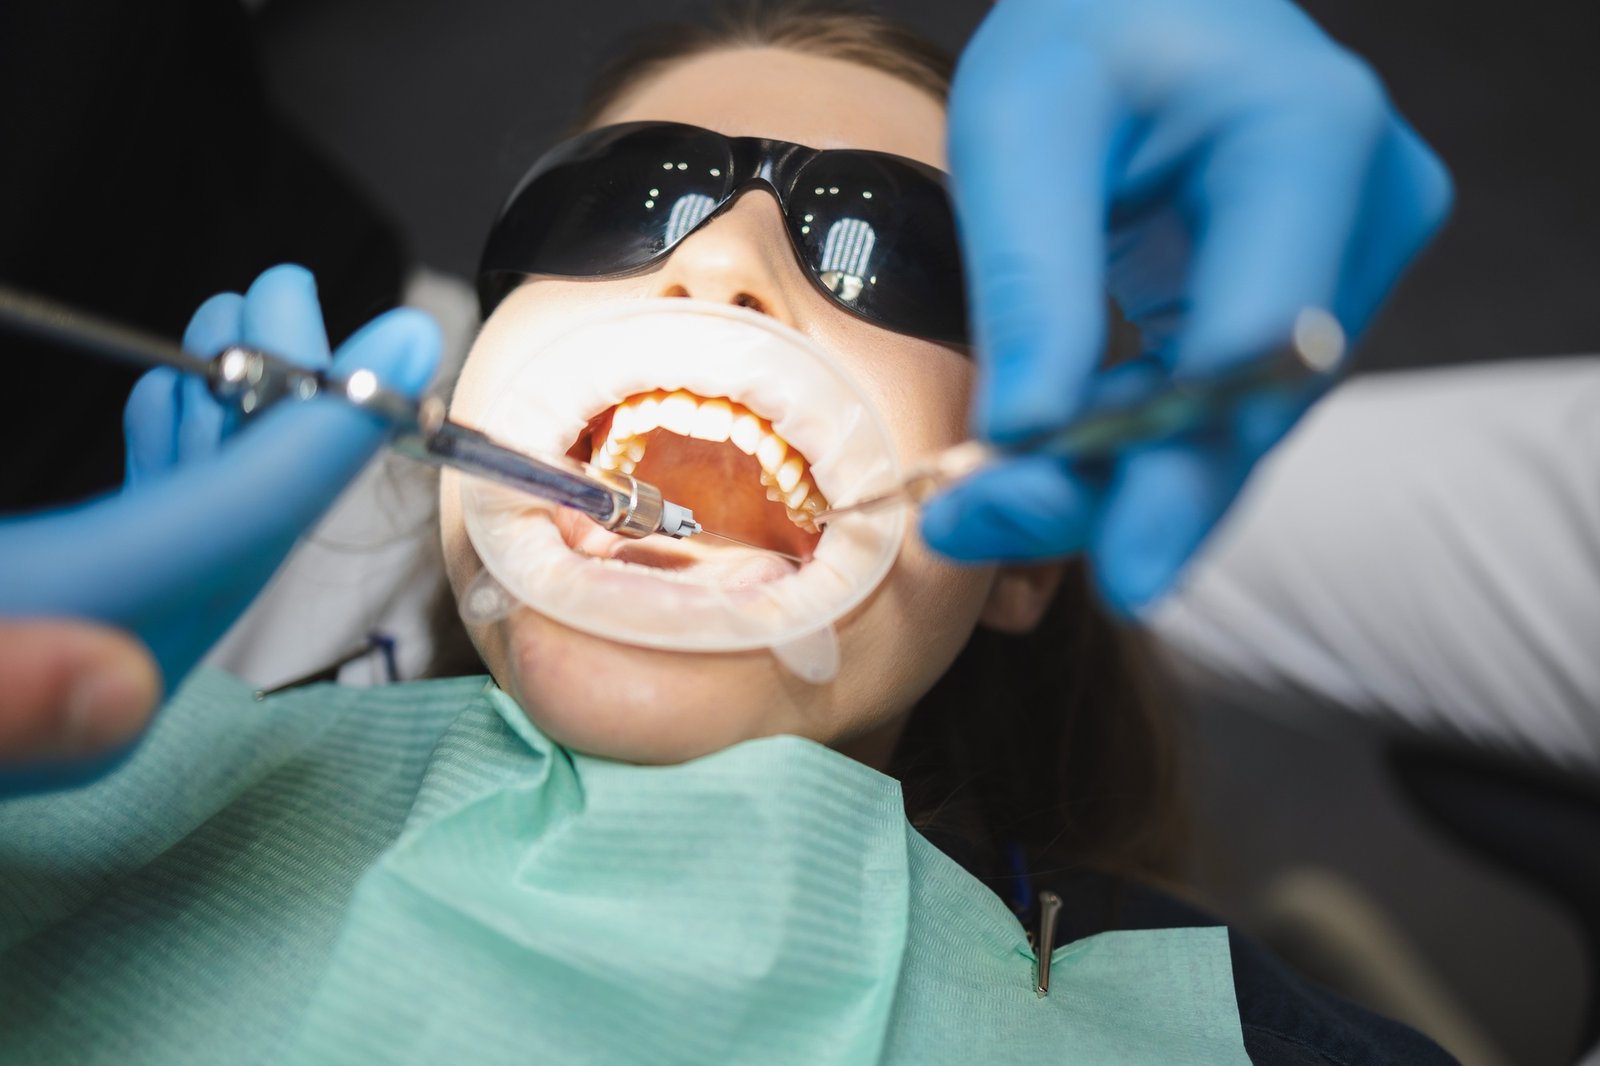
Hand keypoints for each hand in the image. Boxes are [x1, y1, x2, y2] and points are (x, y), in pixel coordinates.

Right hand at [0, 265, 439, 792]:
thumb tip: (119, 687)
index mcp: (52, 668)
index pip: (223, 542)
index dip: (316, 438)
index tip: (402, 351)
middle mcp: (81, 671)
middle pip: (226, 522)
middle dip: (278, 394)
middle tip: (296, 282)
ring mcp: (64, 646)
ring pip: (189, 519)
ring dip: (229, 405)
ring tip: (250, 309)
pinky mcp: (39, 622)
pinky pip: (137, 538)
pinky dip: (169, 453)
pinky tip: (181, 393)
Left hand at [924, 0, 1451, 612]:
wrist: (1140, 6)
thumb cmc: (1081, 33)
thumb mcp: (1025, 126)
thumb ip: (1033, 276)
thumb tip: (1024, 439)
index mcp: (1310, 137)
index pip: (1259, 340)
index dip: (1184, 467)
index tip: (1119, 568)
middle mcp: (1365, 209)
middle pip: (1253, 409)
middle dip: (1124, 496)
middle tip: (982, 533)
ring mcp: (1349, 261)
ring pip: (1239, 426)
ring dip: (1118, 483)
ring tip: (982, 506)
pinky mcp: (1306, 300)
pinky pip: (1224, 406)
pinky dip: (1135, 450)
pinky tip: (1045, 472)